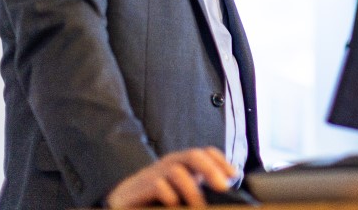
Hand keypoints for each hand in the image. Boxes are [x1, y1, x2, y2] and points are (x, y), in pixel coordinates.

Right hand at [105, 146, 237, 207]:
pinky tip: (174, 204)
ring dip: (192, 190)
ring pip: (177, 171)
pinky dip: (170, 196)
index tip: (234, 175)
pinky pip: (158, 185)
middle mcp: (171, 164)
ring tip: (200, 206)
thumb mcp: (184, 191)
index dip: (221, 161)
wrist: (124, 201)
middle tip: (223, 187)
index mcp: (184, 163)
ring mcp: (155, 173)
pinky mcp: (140, 187)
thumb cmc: (158, 198)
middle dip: (211, 169)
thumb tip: (226, 190)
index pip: (206, 152)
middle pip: (194, 155)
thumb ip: (201, 189)